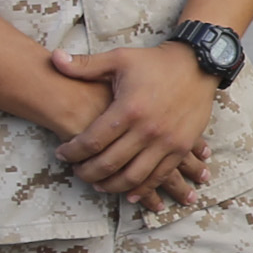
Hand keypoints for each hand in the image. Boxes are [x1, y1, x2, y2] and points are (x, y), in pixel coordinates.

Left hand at [52, 42, 217, 209]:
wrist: (199, 65)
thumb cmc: (156, 62)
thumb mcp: (119, 59)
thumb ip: (85, 65)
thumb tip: (54, 58)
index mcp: (128, 109)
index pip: (92, 141)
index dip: (72, 152)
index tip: (62, 154)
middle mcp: (147, 130)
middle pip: (109, 164)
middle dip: (87, 172)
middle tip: (77, 172)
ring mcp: (167, 141)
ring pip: (134, 177)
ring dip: (112, 186)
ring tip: (99, 184)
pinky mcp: (182, 147)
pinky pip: (160, 176)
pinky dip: (143, 189)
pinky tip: (129, 194)